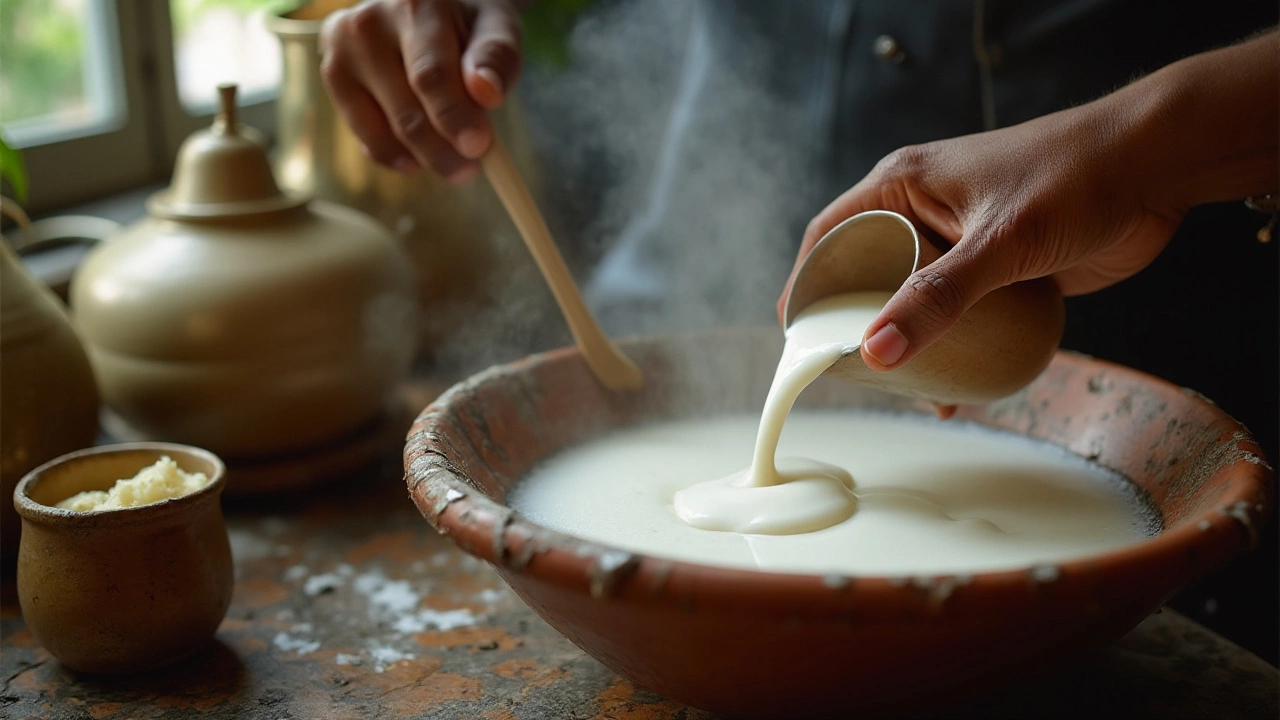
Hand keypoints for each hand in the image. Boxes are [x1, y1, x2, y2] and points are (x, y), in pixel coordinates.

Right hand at [319, 0, 522, 181]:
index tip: (478, 148)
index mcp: (414, 5)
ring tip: (453, 161)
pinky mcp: (334, 79)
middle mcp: (368, 24)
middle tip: (469, 169)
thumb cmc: (467, 23)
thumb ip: (496, 57)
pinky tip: (420, 155)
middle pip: (406, 111)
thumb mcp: (496, 28)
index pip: (431, 75)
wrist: (426, 9)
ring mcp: (342, 52)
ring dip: (423, 158)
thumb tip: (487, 92)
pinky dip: (398, 156)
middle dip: (442, 150)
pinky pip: (366, 138)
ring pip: (385, 131)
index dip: (454, 117)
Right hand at [779, 101, 1180, 374]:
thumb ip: (937, 297)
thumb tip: (875, 353)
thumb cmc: (1074, 177)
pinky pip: (956, 312)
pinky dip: (950, 346)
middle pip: (865, 270)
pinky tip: (955, 388)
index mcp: (903, 184)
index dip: (805, 282)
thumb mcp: (998, 243)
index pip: (829, 234)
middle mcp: (924, 209)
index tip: (794, 333)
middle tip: (844, 370)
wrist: (1158, 168)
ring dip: (903, 340)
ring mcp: (961, 238)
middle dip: (852, 322)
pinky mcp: (997, 265)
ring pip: (911, 296)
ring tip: (896, 389)